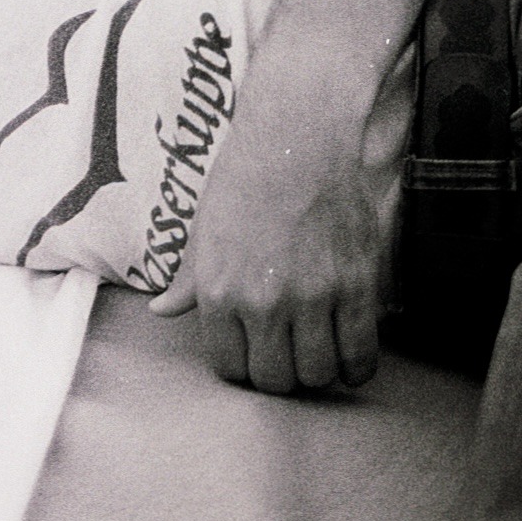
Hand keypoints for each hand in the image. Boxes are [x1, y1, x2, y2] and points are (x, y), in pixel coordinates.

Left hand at [148, 126, 382, 392]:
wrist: (297, 139)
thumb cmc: (244, 181)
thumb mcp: (203, 231)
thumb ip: (187, 281)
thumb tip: (161, 310)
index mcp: (219, 292)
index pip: (229, 368)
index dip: (243, 366)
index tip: (254, 353)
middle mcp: (264, 302)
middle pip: (274, 381)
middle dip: (279, 375)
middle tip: (287, 354)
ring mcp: (314, 296)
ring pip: (318, 375)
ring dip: (317, 371)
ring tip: (317, 349)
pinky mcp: (358, 286)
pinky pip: (360, 355)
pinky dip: (356, 366)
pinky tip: (348, 354)